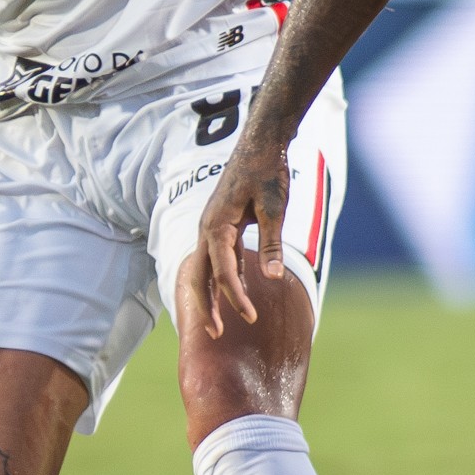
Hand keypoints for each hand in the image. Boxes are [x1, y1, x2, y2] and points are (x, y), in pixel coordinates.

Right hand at [188, 132, 295, 335]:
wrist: (261, 140)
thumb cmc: (267, 170)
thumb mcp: (274, 208)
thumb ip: (272, 243)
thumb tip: (274, 277)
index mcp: (217, 225)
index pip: (223, 271)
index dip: (236, 298)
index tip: (250, 319)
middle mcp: (208, 228)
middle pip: (200, 275)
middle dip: (206, 306)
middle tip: (215, 335)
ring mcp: (212, 226)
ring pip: (204, 268)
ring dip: (211, 295)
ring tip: (218, 323)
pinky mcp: (221, 224)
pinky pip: (216, 257)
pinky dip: (221, 277)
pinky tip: (234, 292)